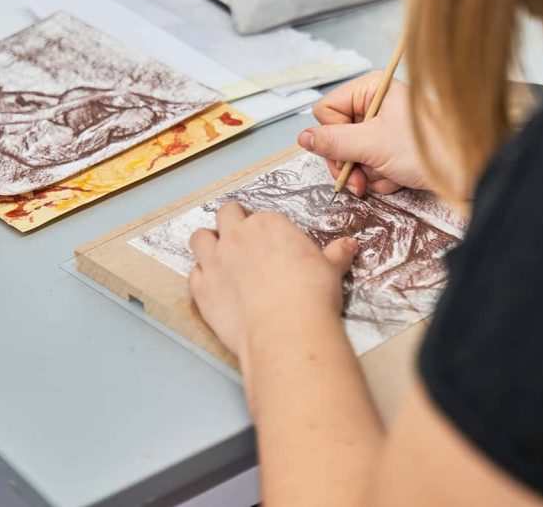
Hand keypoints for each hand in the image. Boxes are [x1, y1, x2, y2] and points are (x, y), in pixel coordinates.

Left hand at [188, 201, 358, 363]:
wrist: (286, 328)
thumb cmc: (311, 293)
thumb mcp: (330, 269)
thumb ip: (335, 254)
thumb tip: (349, 245)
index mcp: (268, 224)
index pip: (261, 216)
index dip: (264, 229)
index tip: (271, 243)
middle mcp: (237, 236)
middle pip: (225, 215)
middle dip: (231, 223)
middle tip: (242, 240)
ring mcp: (215, 261)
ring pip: (199, 238)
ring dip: (207, 244)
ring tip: (219, 258)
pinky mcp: (202, 289)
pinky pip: (193, 274)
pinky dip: (202, 278)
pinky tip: (215, 289)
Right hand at [297, 73, 429, 195]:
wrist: (468, 170)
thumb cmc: (427, 148)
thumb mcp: (372, 145)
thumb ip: (333, 142)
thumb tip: (303, 137)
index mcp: (370, 90)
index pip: (327, 112)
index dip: (332, 137)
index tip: (346, 155)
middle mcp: (376, 105)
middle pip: (337, 137)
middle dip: (348, 163)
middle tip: (359, 182)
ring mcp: (385, 129)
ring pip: (354, 156)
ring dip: (367, 174)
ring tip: (387, 177)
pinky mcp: (395, 149)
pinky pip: (372, 166)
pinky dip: (382, 178)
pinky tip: (398, 179)